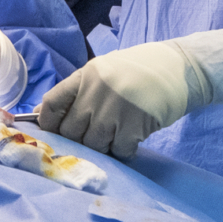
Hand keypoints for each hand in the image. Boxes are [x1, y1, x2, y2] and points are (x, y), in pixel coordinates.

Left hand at [37, 41, 193, 158]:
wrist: (178, 69)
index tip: (50, 132)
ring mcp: (115, 109)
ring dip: (101, 147)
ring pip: (93, 143)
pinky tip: (130, 141)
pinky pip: (118, 150)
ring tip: (113, 138)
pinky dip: (122, 152)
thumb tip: (43, 115)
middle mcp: (96, 91)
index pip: (53, 102)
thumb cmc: (137, 72)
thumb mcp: (102, 73)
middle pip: (71, 130)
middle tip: (91, 138)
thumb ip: (77, 92)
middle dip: (77, 140)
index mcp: (85, 76)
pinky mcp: (135, 125)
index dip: (47, 122)